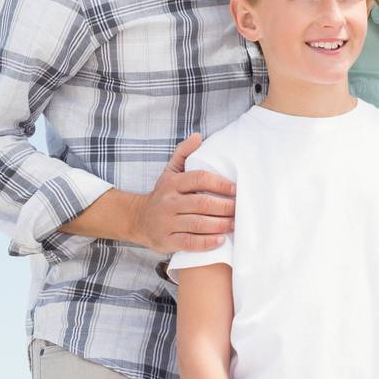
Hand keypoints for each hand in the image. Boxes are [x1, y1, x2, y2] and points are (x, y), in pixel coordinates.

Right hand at [131, 134, 234, 253]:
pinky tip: (221, 239)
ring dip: (220, 225)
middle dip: (225, 207)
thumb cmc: (163, 194)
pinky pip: (189, 242)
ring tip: (234, 224)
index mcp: (172, 183)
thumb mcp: (170, 171)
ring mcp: (166, 222)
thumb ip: (184, 153)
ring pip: (198, 224)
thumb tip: (198, 136)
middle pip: (202, 204)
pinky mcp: (166, 240)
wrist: (138, 219)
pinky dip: (207, 242)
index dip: (220, 183)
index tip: (236, 189)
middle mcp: (168, 202)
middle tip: (240, 209)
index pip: (199, 179)